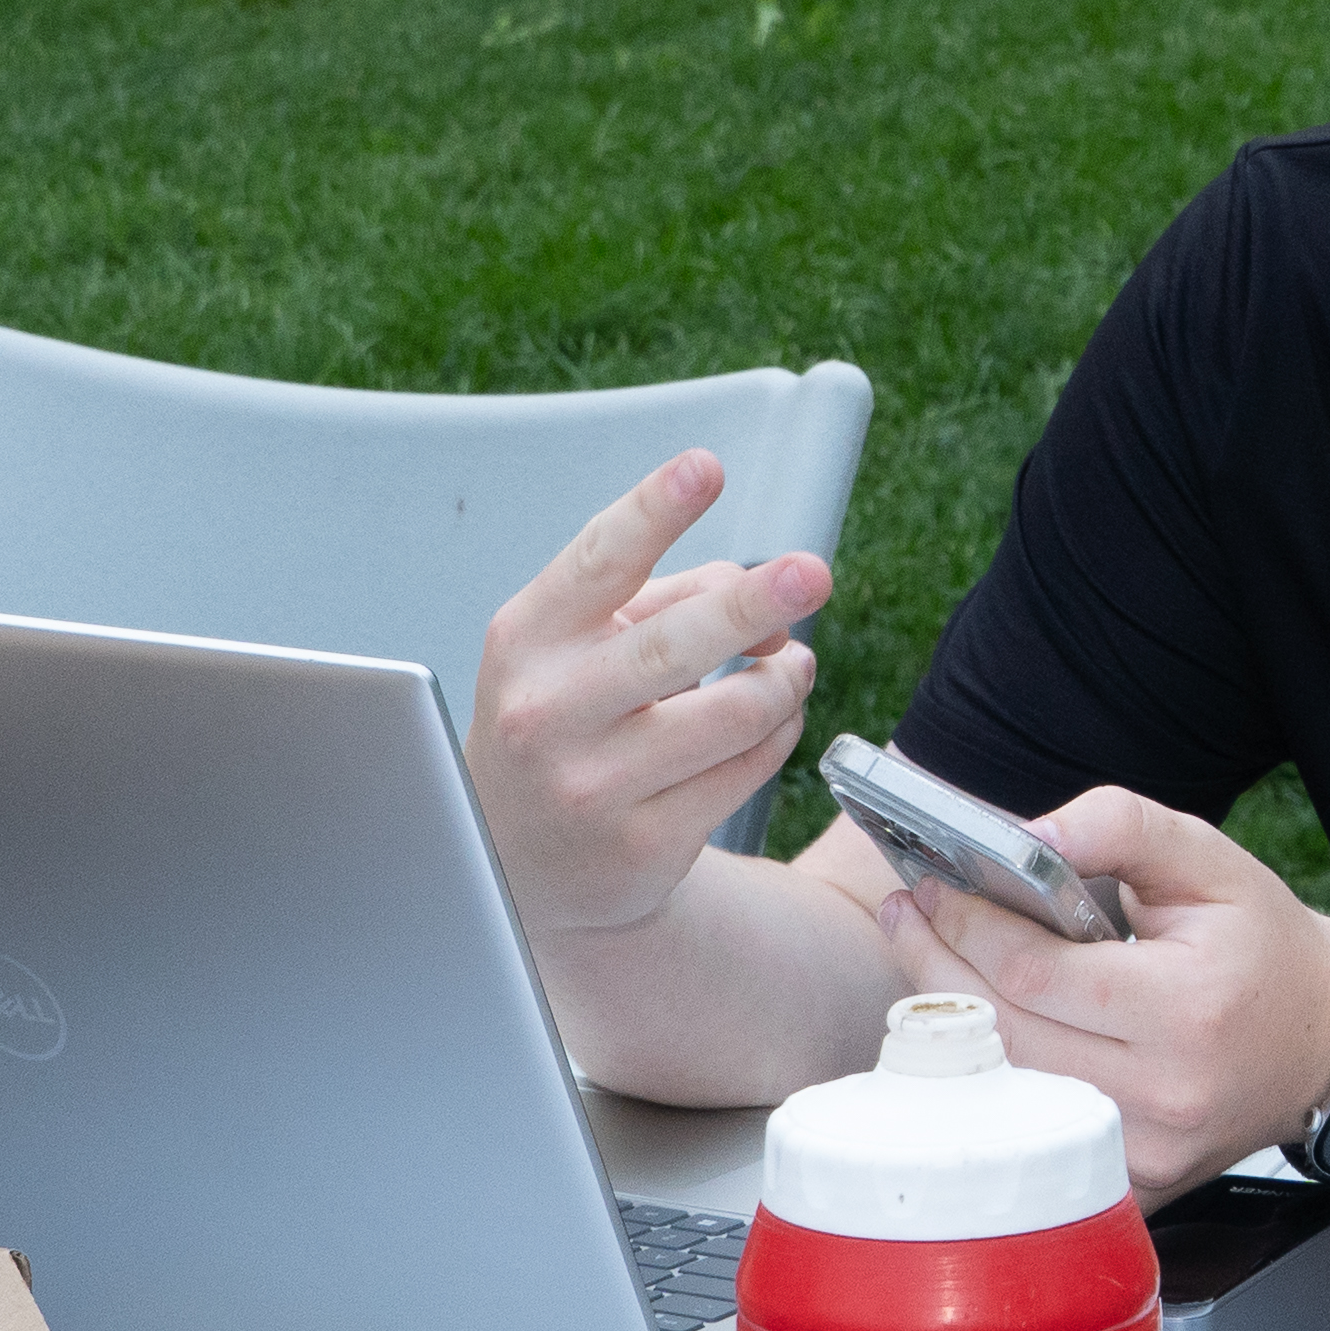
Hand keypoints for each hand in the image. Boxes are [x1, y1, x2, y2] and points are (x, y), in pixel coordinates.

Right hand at [465, 452, 827, 947]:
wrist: (518, 860)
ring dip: (784, 678)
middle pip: (673, 644)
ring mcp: (593, 787)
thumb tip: (766, 600)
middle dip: (752, 603)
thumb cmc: (562, 719)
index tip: (703, 469)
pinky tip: (776, 717)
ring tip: (792, 663)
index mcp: (527, 640)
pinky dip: (779, 731)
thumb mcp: (576, 646)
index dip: (653, 513)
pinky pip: (746, 769)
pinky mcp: (644, 845)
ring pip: (732, 713)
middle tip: (811, 573)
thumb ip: (665, 599)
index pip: (596, 564)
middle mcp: (549, 712)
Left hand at [871, 787, 1329, 1199]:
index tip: (933, 885)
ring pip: (1011, 1090)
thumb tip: (1026, 835)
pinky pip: (1039, 1135)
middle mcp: (1167, 1092)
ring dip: (956, 1025)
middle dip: (939, 968)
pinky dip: (998, 1083)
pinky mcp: (1141, 1182)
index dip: (969, 927)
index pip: (1036, 975)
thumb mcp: (1212, 861)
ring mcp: (1150, 1150)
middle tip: (907, 913)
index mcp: (1186, 1009)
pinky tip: (976, 1033)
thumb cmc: (1266, 949)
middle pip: (1007, 1035)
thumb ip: (1120, 826)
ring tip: (928, 960)